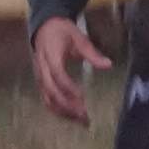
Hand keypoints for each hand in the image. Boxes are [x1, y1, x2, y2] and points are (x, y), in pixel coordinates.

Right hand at [31, 11, 99, 126]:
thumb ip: (92, 53)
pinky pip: (46, 99)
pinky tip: (70, 116)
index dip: (69, 88)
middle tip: (84, 116)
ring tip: (80, 121)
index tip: (82, 98)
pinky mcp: (40, 82)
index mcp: (51, 56)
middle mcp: (42, 69)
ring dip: (63, 112)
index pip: (58, 75)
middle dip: (68, 106)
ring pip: (48, 99)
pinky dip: (57, 110)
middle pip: (52, 92)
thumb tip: (108, 65)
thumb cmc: (62, 32)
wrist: (44, 27)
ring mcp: (40, 77)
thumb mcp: (79, 38)